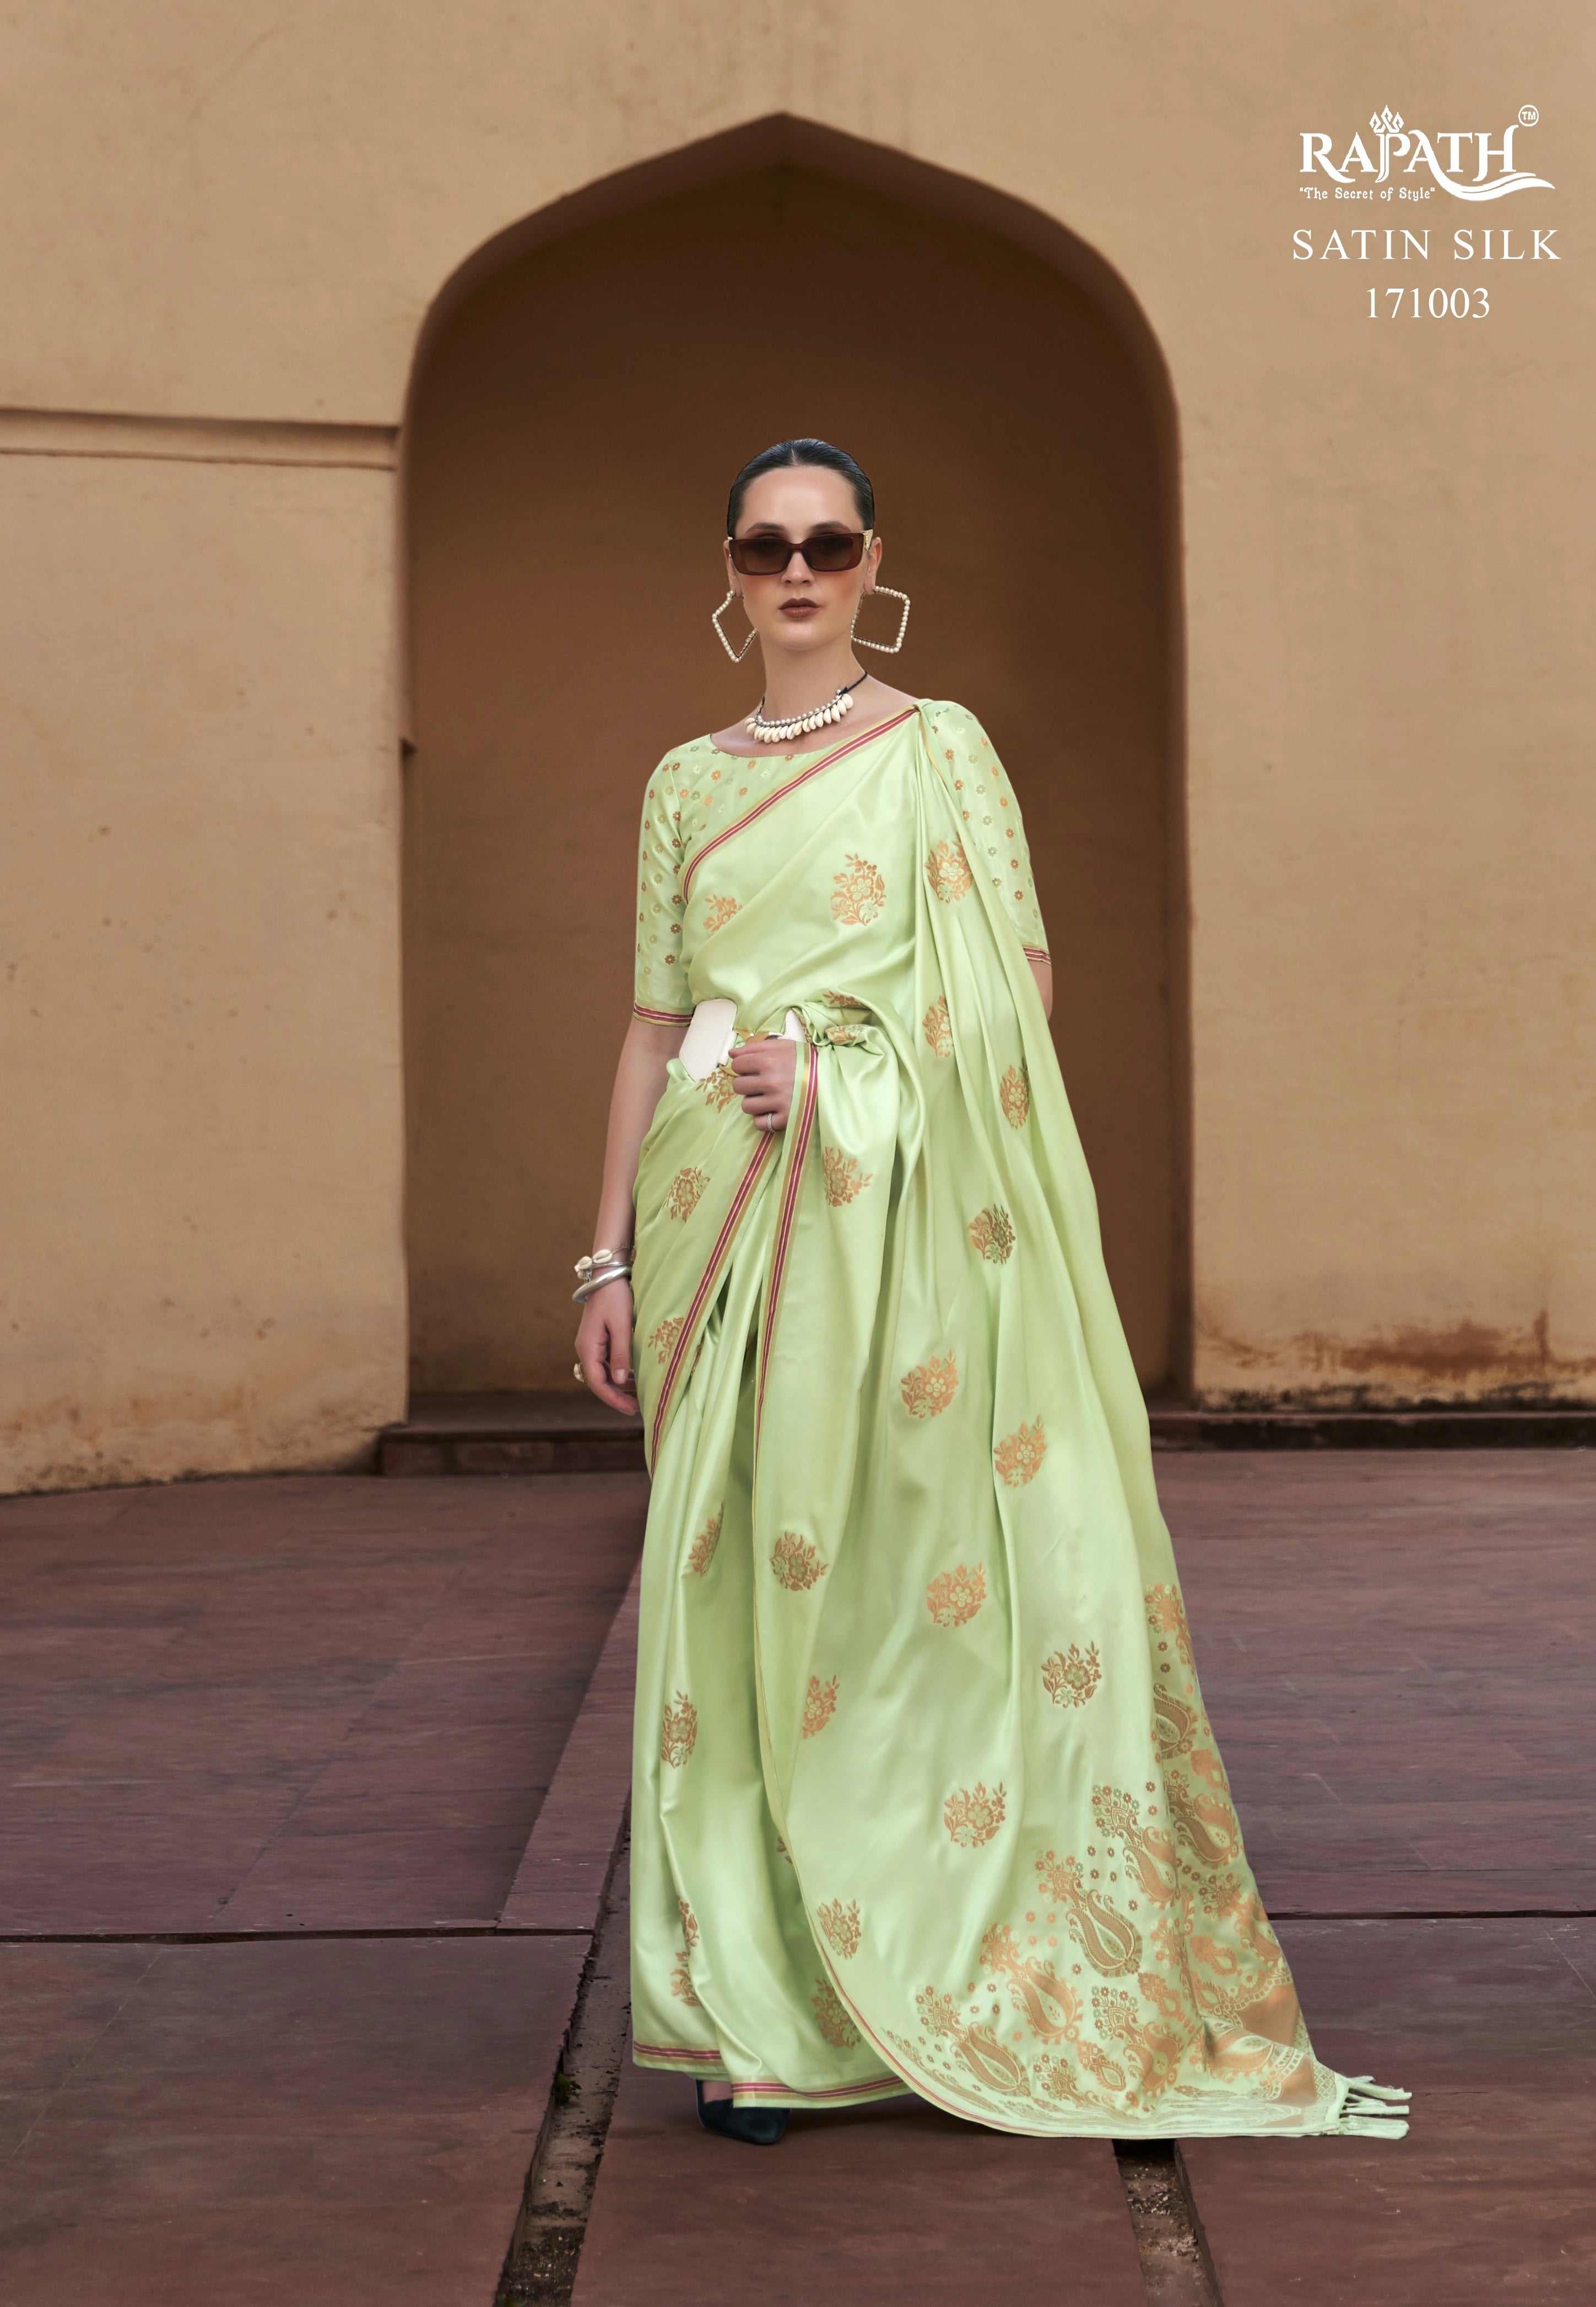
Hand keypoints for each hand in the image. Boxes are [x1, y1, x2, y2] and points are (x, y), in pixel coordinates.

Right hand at [575, 1281, 638, 1415]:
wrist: (608, 1274)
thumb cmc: (615, 1297)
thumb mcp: (621, 1326)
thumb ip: (621, 1354)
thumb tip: (620, 1382)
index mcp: (588, 1347)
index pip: (597, 1383)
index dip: (613, 1399)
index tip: (631, 1409)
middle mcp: (586, 1348)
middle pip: (599, 1380)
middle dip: (617, 1395)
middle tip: (637, 1407)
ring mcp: (591, 1344)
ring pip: (604, 1372)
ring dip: (619, 1384)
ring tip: (639, 1394)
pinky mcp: (599, 1339)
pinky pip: (607, 1362)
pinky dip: (620, 1371)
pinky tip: (634, 1376)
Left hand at [731, 1033, 797, 1130]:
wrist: (833, 1079)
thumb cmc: (806, 1061)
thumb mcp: (783, 1046)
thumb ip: (755, 1047)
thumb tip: (732, 1054)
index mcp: (768, 1061)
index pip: (737, 1065)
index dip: (744, 1066)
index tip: (754, 1068)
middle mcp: (770, 1081)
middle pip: (738, 1087)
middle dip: (747, 1085)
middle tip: (762, 1083)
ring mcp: (777, 1102)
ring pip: (746, 1106)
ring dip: (754, 1102)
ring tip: (768, 1097)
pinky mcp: (785, 1119)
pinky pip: (759, 1123)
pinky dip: (763, 1119)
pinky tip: (773, 1110)